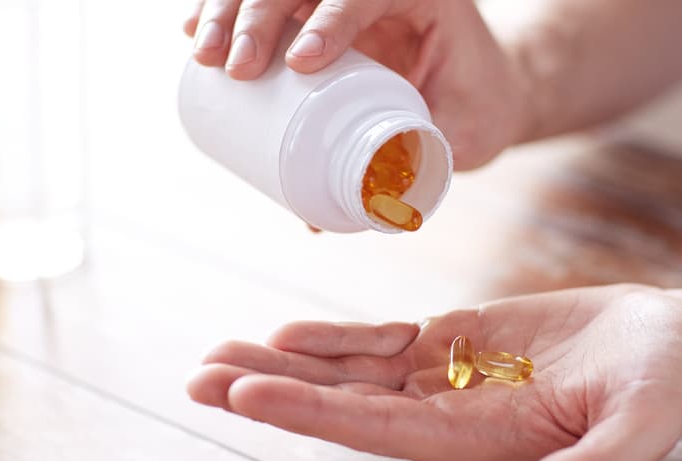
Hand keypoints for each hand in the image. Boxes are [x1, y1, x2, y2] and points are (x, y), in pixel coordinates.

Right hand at [183, 0, 530, 168]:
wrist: (488, 87)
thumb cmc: (479, 110)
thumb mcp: (464, 136)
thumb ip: (408, 171)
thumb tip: (319, 218)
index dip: (335, 16)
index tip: (300, 63)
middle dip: (263, 13)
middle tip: (237, 67)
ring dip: (231, 7)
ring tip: (203, 54)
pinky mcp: (322, 7)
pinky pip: (272, 0)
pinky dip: (228, 6)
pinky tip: (193, 29)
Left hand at [187, 284, 681, 460]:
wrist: (668, 347)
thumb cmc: (661, 387)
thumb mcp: (641, 427)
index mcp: (476, 439)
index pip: (373, 428)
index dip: (308, 410)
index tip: (244, 392)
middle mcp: (445, 414)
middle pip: (340, 404)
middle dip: (269, 389)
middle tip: (197, 377)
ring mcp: (444, 377)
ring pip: (347, 371)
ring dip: (283, 361)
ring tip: (216, 352)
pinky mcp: (454, 341)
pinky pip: (380, 340)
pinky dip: (332, 337)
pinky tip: (288, 331)